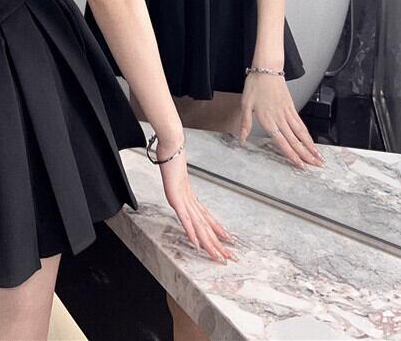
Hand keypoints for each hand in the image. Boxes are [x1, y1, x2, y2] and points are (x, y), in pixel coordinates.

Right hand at [155, 137, 237, 263]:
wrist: (171, 143)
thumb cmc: (172, 154)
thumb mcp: (174, 173)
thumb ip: (177, 182)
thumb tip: (178, 184)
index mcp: (190, 195)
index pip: (206, 217)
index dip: (217, 229)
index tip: (227, 240)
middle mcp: (189, 199)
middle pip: (206, 225)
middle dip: (217, 243)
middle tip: (229, 257)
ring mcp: (183, 198)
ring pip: (199, 226)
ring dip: (209, 243)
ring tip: (217, 256)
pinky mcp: (176, 197)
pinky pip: (185, 218)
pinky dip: (191, 231)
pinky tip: (197, 243)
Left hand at [239, 73, 325, 167]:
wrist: (267, 68)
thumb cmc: (255, 85)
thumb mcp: (245, 104)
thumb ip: (245, 124)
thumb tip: (242, 139)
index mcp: (267, 119)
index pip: (281, 141)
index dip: (291, 154)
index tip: (299, 164)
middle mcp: (279, 118)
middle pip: (294, 140)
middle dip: (305, 155)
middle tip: (315, 166)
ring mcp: (287, 112)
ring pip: (301, 133)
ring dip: (310, 146)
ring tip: (318, 157)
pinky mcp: (292, 107)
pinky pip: (301, 123)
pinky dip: (307, 134)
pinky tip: (311, 141)